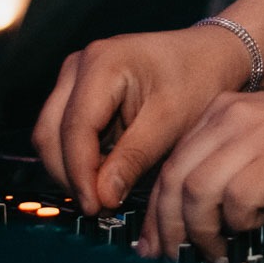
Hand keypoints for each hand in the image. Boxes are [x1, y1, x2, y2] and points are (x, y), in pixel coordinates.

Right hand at [32, 26, 249, 214]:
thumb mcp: (172, 121)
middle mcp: (79, 66)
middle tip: (100, 207)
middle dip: (71, 175)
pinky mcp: (80, 95)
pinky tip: (105, 178)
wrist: (212, 55)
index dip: (80, 174)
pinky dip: (80, 160)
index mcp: (102, 62)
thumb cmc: (199, 78)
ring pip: (52, 137)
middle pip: (51, 134)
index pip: (75, 128)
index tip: (96, 207)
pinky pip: (65, 135)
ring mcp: (75, 79)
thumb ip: (134, 158)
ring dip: (73, 170)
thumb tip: (101, 197)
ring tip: (105, 196)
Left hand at [136, 93, 263, 261]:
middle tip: (177, 254)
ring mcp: (258, 133)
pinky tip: (253, 224)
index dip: (158, 210)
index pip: (171, 163)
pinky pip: (236, 197)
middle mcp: (235, 115)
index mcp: (226, 110)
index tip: (157, 240)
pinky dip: (237, 221)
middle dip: (169, 226)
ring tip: (216, 247)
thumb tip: (192, 220)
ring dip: (200, 230)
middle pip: (175, 177)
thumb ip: (228, 172)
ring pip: (197, 189)